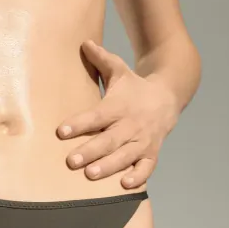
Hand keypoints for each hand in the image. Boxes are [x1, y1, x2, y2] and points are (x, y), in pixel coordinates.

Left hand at [57, 40, 178, 188]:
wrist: (167, 97)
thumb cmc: (134, 87)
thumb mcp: (119, 70)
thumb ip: (101, 59)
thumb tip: (84, 42)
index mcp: (118, 106)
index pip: (96, 116)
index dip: (79, 123)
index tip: (60, 131)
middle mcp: (130, 125)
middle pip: (109, 140)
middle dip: (90, 151)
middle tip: (71, 161)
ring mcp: (142, 140)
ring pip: (125, 156)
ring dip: (109, 166)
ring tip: (91, 175)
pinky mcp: (152, 152)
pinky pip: (147, 167)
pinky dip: (138, 176)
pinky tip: (125, 185)